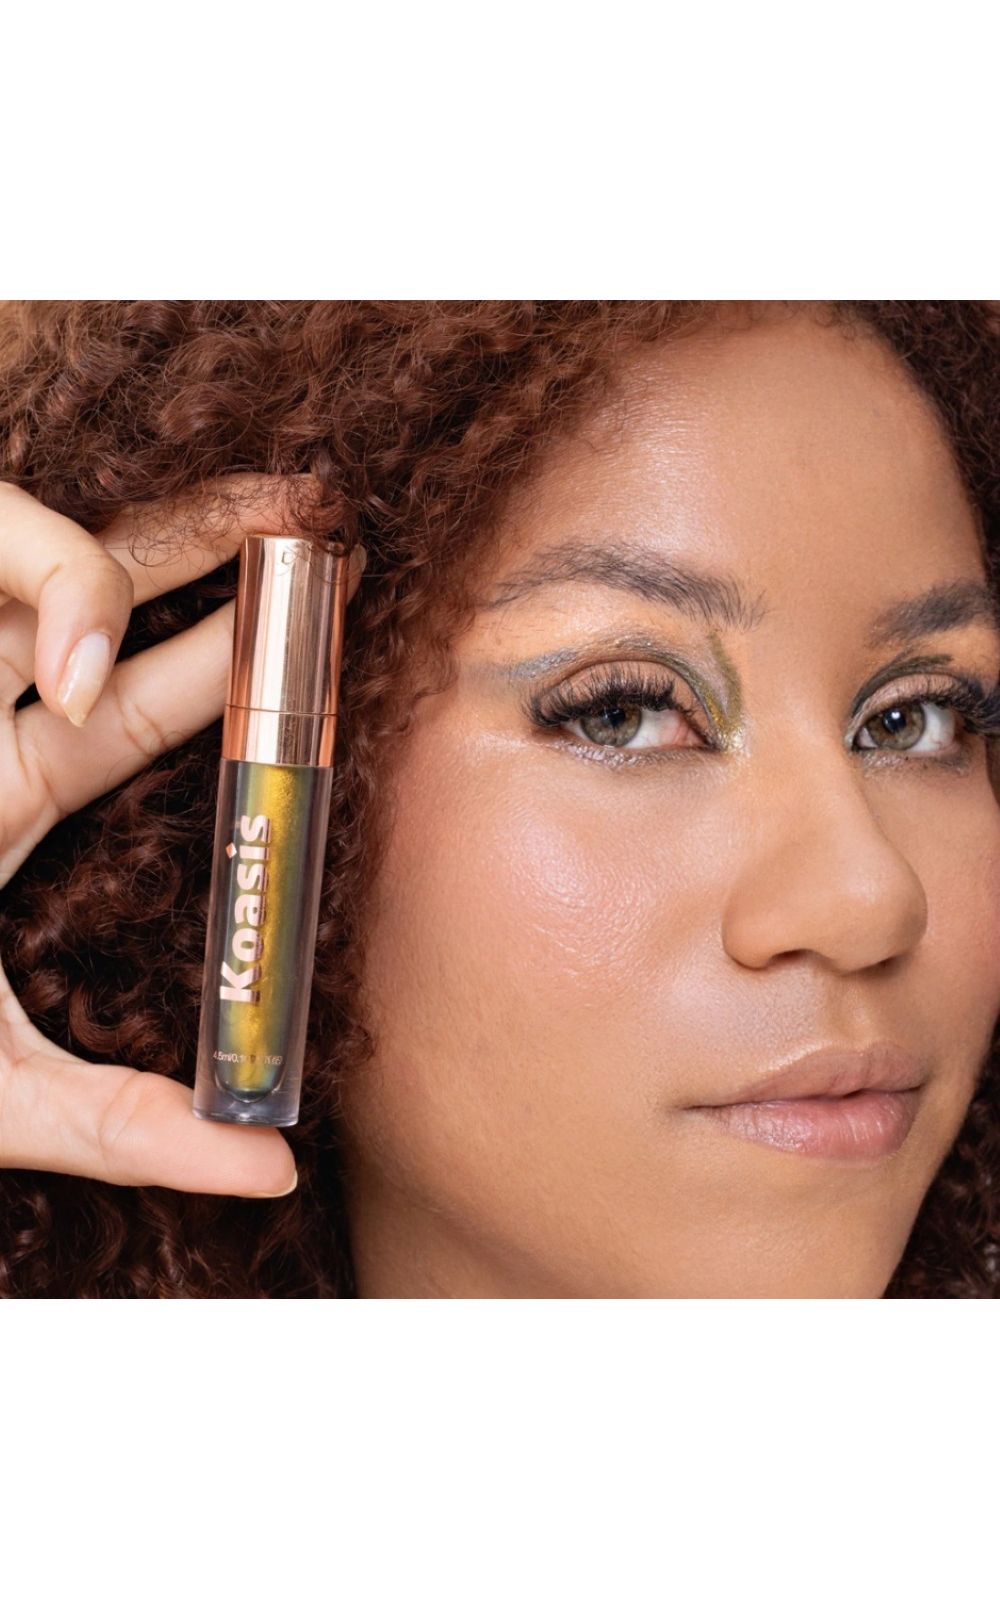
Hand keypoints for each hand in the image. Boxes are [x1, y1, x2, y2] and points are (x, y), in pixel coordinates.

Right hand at [0, 475, 364, 1196]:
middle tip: (324, 520)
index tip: (333, 642)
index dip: (224, 674)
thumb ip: (124, 1124)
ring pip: (28, 556)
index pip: (126, 715)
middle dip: (208, 553)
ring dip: (145, 539)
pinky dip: (43, 576)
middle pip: (95, 610)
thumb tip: (278, 1166)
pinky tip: (78, 660)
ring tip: (266, 527)